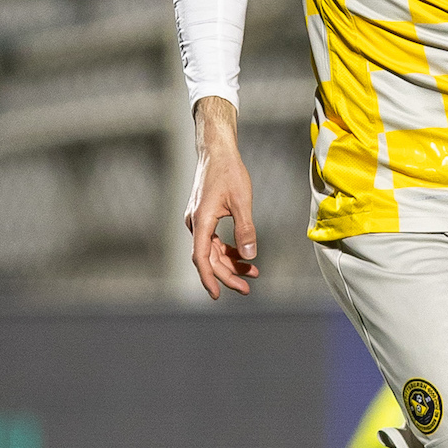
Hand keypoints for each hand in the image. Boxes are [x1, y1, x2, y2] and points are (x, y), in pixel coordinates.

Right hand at [185, 98, 258, 298]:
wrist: (217, 152)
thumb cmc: (229, 173)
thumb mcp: (242, 202)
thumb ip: (246, 229)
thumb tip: (249, 256)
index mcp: (201, 221)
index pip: (202, 257)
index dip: (209, 278)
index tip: (217, 295)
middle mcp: (195, 224)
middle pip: (209, 258)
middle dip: (227, 274)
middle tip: (247, 288)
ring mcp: (198, 221)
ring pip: (212, 250)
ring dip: (230, 263)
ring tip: (253, 274)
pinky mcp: (204, 217)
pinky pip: (214, 240)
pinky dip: (228, 250)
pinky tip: (244, 257)